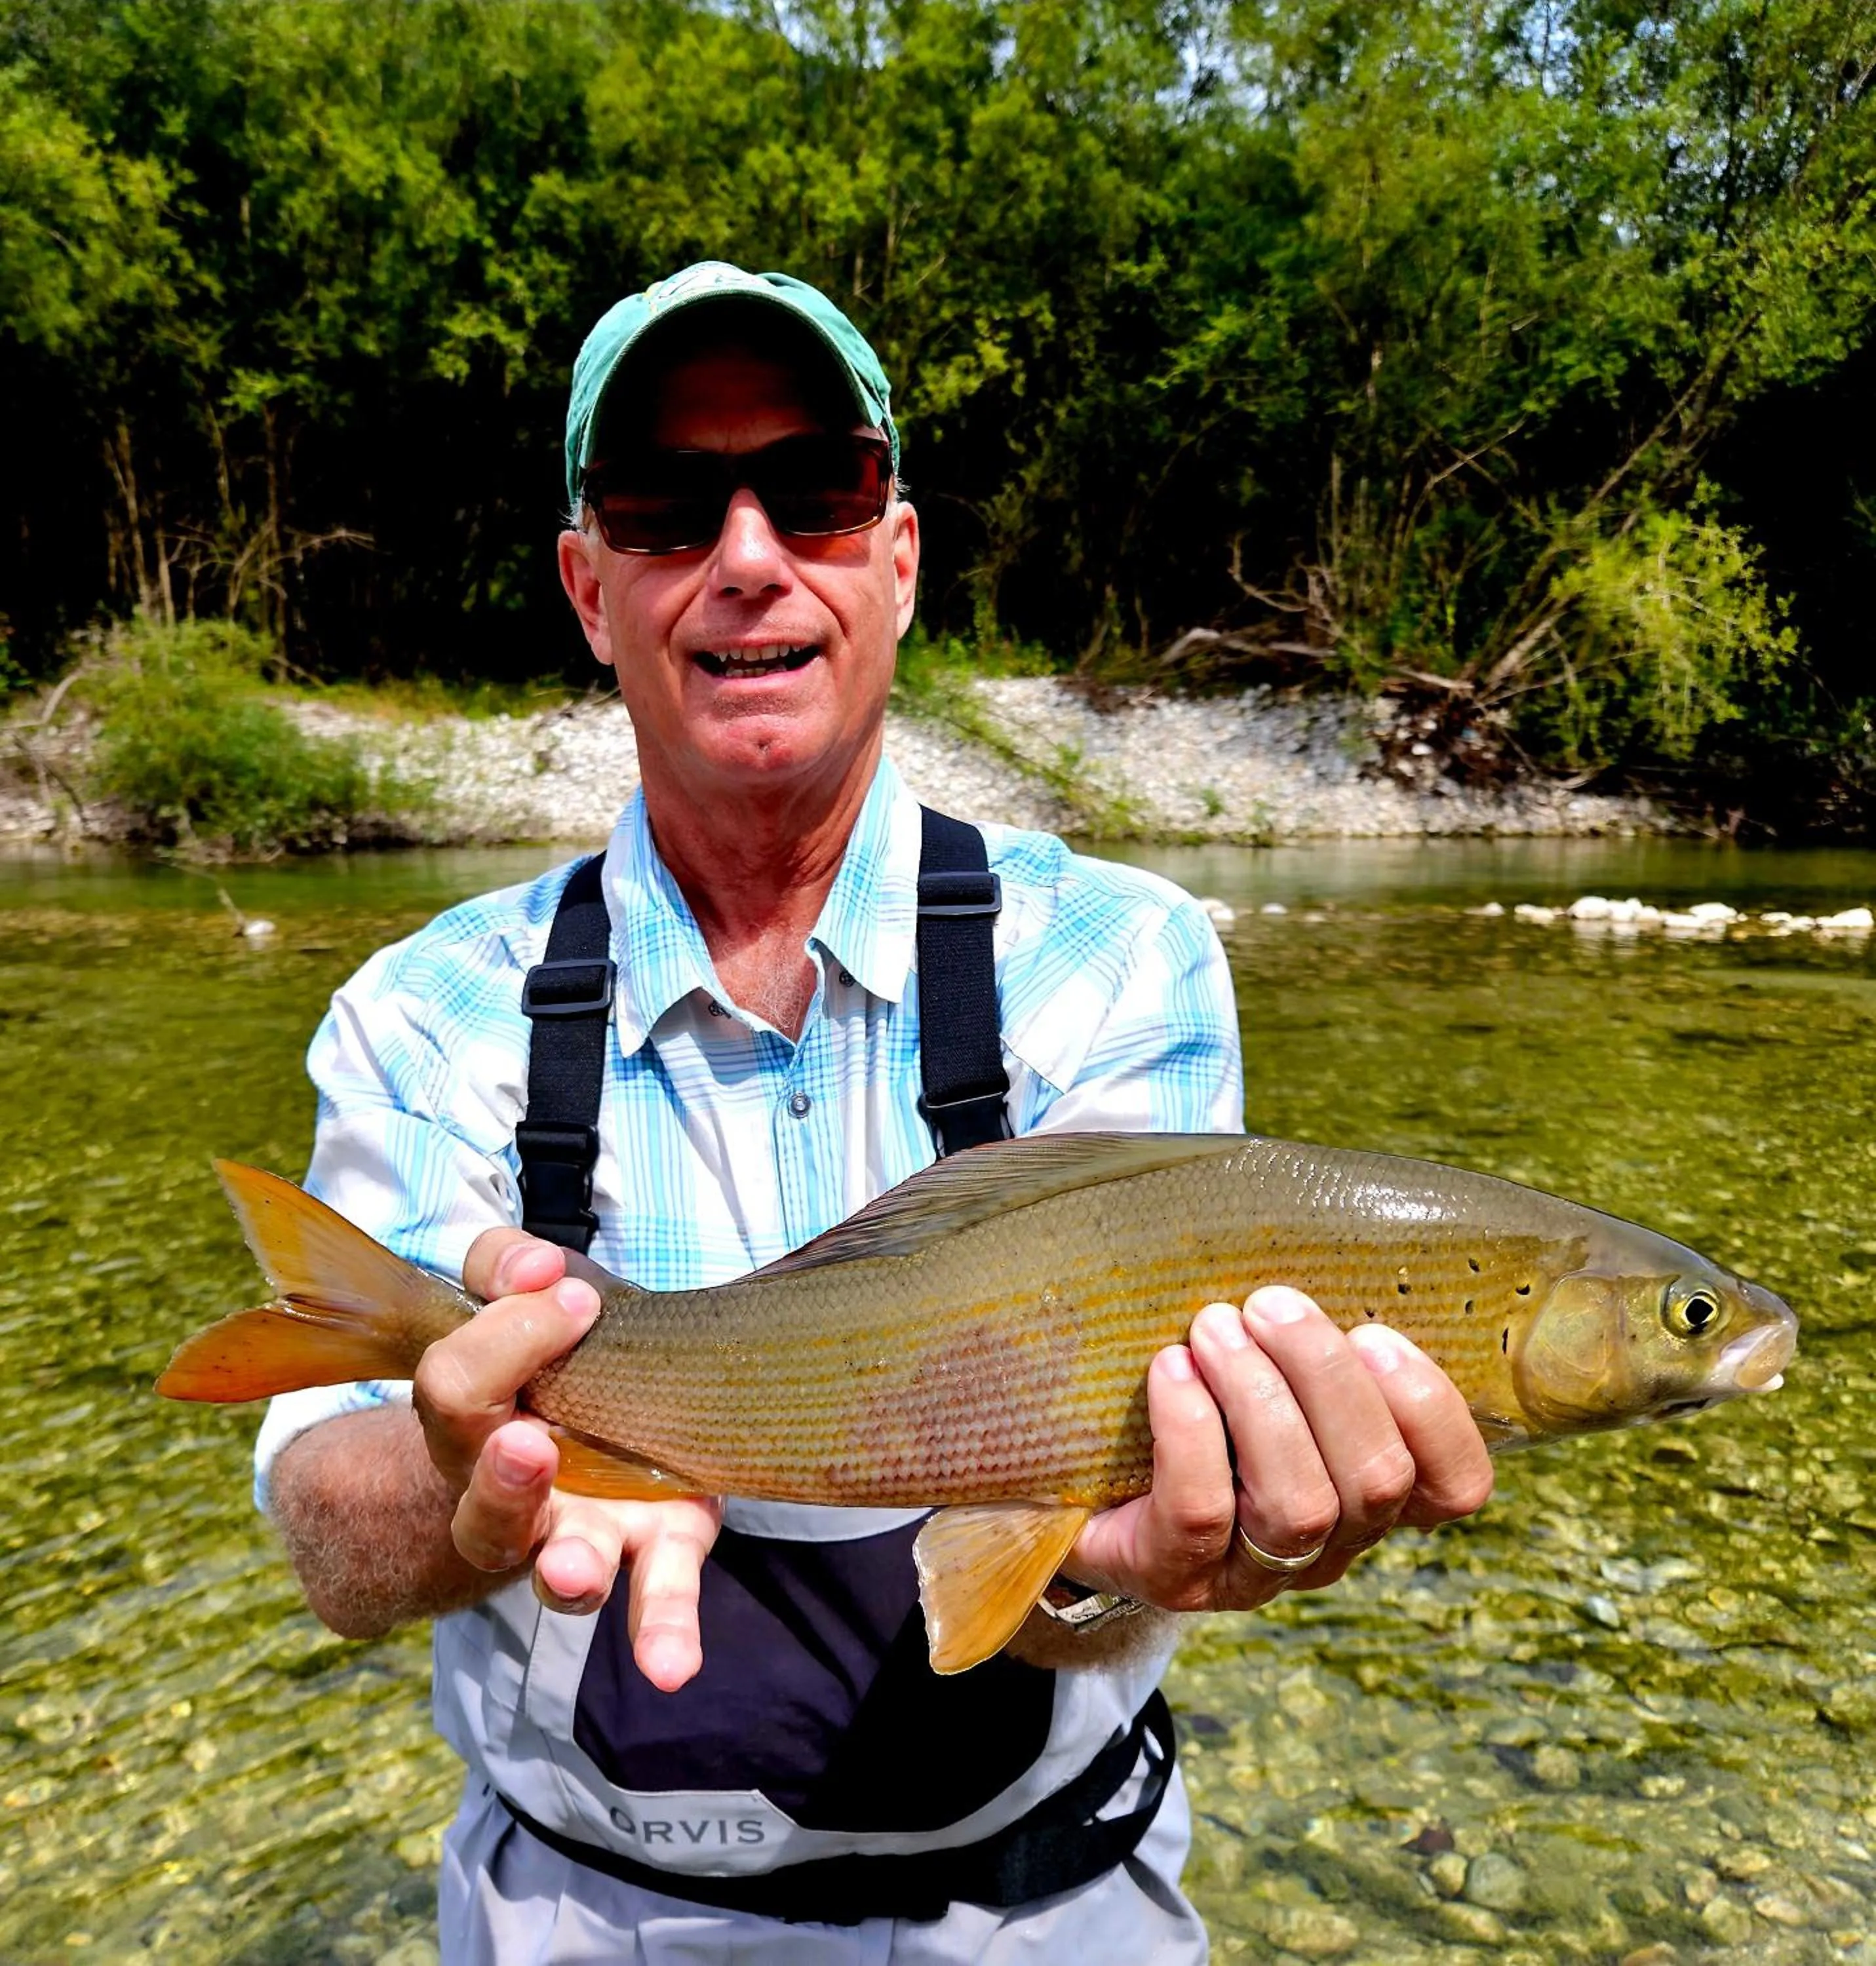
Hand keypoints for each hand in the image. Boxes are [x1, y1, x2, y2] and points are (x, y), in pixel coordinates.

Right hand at [411, 1228, 721, 1691]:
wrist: (594, 1411)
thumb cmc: (546, 1348)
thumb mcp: (514, 1294)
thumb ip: (504, 1267)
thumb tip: (535, 1267)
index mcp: (474, 1425)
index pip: (453, 1389)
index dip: (500, 1337)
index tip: (564, 1293)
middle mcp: (517, 1493)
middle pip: (487, 1505)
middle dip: (504, 1477)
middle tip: (526, 1442)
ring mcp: (586, 1528)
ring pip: (560, 1567)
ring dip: (567, 1567)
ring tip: (573, 1570)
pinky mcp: (659, 1542)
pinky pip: (657, 1595)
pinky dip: (662, 1630)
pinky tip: (672, 1667)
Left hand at [1069, 1286, 1492, 1611]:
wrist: (1072, 1490)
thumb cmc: (1191, 1404)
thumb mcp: (1261, 1365)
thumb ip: (1302, 1332)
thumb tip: (1316, 1233)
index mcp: (1367, 1492)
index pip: (1453, 1485)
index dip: (1432, 1412)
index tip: (1376, 1333)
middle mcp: (1328, 1544)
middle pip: (1375, 1481)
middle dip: (1327, 1378)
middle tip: (1270, 1304)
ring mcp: (1253, 1572)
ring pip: (1298, 1504)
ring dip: (1260, 1398)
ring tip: (1213, 1327)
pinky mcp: (1175, 1577)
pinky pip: (1200, 1515)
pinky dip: (1192, 1431)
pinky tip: (1170, 1370)